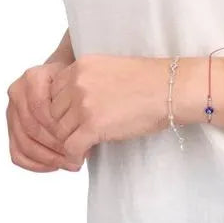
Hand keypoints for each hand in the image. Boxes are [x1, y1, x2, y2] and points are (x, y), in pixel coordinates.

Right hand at [6, 61, 84, 171]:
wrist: (64, 79)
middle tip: (77, 157)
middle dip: (56, 146)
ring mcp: (12, 111)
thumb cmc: (75, 82)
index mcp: (33, 77)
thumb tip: (86, 132)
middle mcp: (18, 92)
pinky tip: (55, 165)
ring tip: (70, 163)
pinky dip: (36, 164)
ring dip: (48, 158)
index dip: (59, 127)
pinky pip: (17, 153)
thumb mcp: (81, 84)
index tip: (80, 139)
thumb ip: (79, 100)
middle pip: (32, 127)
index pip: (41, 108)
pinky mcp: (11, 128)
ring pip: (24, 143)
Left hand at [47, 54, 174, 164]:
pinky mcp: (93, 125)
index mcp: (81, 65)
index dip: (61, 109)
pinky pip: (70, 147)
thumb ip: (86, 80)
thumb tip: (71, 104)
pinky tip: (83, 157)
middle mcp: (78, 82)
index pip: (53, 92)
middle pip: (53, 112)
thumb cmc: (149, 81)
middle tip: (76, 136)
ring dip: (69, 141)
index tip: (72, 120)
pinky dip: (74, 155)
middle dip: (64, 126)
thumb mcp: (110, 68)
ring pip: (59, 131)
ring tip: (81, 147)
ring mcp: (84, 103)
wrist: (170, 89)